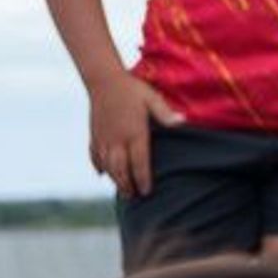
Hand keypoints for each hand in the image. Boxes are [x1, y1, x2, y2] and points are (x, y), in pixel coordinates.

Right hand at [87, 72, 182, 198]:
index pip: (139, 161)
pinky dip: (99, 166)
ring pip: (107, 165)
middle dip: (126, 184)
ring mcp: (103, 138)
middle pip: (120, 169)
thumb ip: (165, 113)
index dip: (143, 178)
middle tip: (133, 197)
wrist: (103, 80)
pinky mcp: (94, 135)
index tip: (147, 191)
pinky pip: (95, 155)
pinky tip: (102, 173)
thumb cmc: (132, 89)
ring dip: (114, 179)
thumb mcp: (152, 98)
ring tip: (122, 190)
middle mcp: (117, 139)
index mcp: (134, 132)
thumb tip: (182, 123)